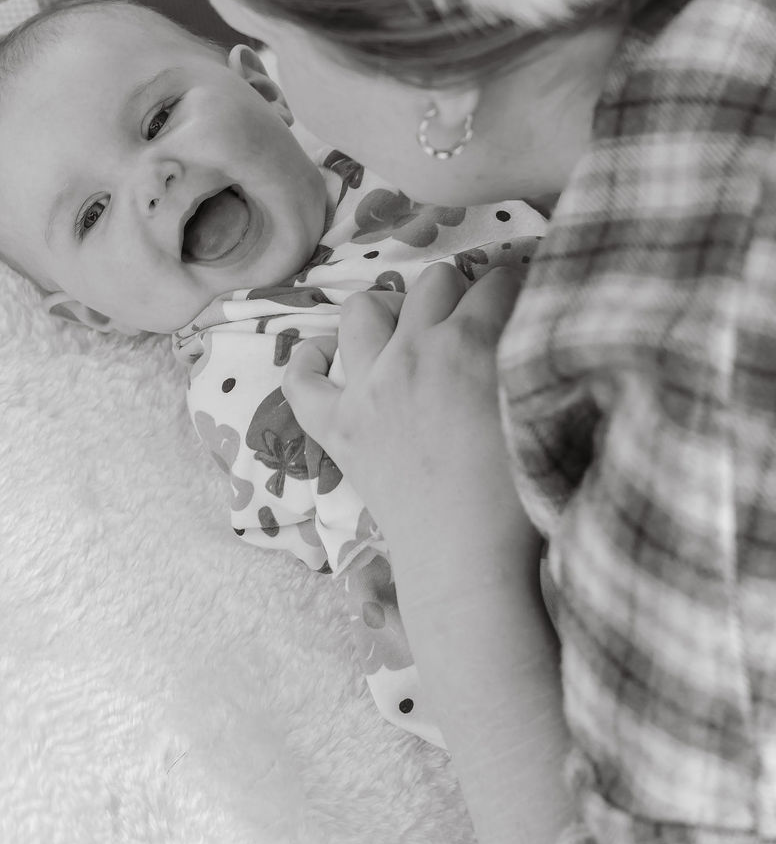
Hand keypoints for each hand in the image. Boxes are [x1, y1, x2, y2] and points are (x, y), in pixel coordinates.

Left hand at [283, 263, 539, 601]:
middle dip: (457, 293)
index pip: (497, 282)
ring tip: (408, 335)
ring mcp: (367, 386)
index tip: (524, 305)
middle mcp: (413, 351)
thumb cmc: (521, 497)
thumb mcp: (542, 408)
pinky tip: (327, 360)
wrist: (469, 562)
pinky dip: (308, 363)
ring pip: (363, 310)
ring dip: (388, 313)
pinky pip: (300, 378)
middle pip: (432, 282)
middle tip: (472, 324)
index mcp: (470, 343)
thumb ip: (535, 357)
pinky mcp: (337, 426)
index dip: (516, 288)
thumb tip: (539, 323)